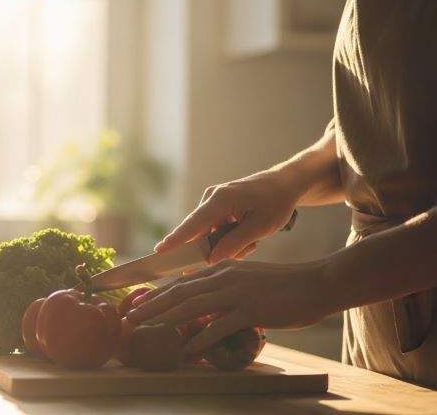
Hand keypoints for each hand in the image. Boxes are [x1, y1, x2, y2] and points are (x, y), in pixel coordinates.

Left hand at [125, 259, 334, 353]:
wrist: (317, 283)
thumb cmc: (284, 285)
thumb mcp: (248, 278)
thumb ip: (225, 287)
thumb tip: (205, 302)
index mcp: (223, 269)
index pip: (183, 281)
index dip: (158, 292)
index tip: (138, 302)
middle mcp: (225, 277)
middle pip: (180, 292)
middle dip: (152, 305)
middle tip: (130, 317)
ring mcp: (237, 293)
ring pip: (192, 305)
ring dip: (165, 318)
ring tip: (146, 329)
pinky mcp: (252, 310)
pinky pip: (220, 326)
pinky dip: (201, 338)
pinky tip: (188, 349)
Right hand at [155, 171, 301, 262]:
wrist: (284, 183)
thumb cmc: (275, 202)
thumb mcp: (261, 227)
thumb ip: (235, 244)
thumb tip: (211, 260)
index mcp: (221, 199)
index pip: (194, 223)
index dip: (177, 239)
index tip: (160, 251)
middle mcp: (211, 198)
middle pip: (199, 233)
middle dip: (216, 249)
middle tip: (247, 248)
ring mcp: (211, 202)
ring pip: (208, 235)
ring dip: (226, 245)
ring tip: (252, 242)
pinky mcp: (215, 207)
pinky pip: (213, 231)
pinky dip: (227, 239)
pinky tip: (246, 237)